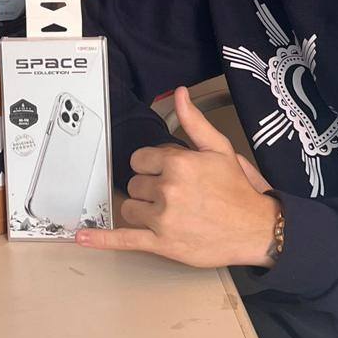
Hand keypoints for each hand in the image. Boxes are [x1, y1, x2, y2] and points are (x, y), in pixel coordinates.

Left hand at [76, 86, 278, 267]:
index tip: (169, 172)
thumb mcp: (219, 149)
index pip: (139, 159)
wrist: (256, 229)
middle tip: (178, 194)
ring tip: (169, 212)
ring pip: (129, 208)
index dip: (153, 166)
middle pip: (135, 183)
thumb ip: (193, 121)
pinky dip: (102, 240)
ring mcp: (162, 219)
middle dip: (150, 187)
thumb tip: (179, 93)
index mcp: (177, 163)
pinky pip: (124, 240)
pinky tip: (82, 237)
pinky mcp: (161, 244)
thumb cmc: (237, 190)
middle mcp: (167, 190)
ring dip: (142, 209)